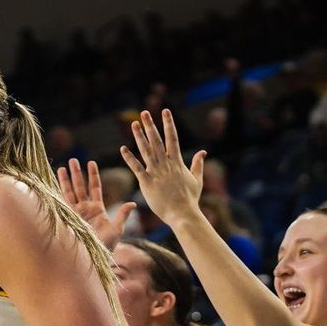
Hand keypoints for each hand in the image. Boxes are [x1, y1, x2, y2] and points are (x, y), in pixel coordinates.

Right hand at [57, 159, 135, 250]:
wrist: (93, 257)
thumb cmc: (106, 245)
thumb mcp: (117, 229)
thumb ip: (123, 215)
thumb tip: (133, 203)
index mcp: (97, 209)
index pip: (95, 187)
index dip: (93, 175)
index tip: (91, 162)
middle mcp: (85, 209)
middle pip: (80, 187)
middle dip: (77, 173)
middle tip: (73, 160)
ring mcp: (75, 213)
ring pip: (70, 192)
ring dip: (66, 179)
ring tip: (63, 166)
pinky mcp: (67, 218)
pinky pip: (62, 203)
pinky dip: (58, 192)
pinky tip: (54, 183)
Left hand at [119, 109, 206, 229]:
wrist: (182, 214)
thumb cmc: (190, 199)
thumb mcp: (197, 179)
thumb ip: (198, 164)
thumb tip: (203, 151)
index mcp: (177, 162)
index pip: (172, 138)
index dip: (168, 123)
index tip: (165, 111)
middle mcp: (166, 164)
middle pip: (157, 140)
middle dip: (151, 125)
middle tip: (144, 113)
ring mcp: (156, 173)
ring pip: (146, 150)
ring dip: (139, 136)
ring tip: (134, 124)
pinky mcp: (147, 183)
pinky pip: (136, 168)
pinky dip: (129, 158)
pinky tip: (123, 148)